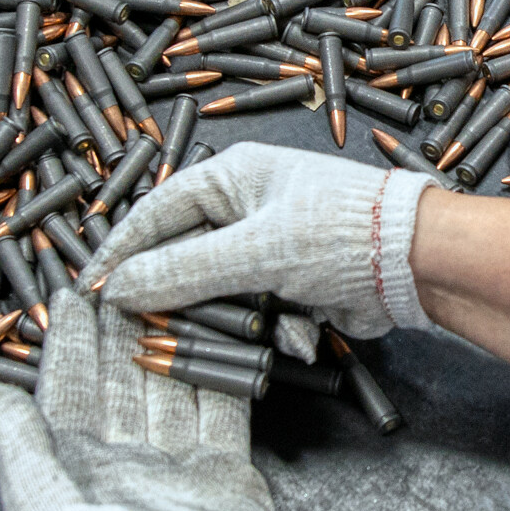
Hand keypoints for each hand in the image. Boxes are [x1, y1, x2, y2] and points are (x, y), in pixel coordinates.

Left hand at [0, 290, 306, 510]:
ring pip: (165, 389)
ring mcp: (176, 469)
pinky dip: (215, 370)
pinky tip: (209, 334)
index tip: (66, 297)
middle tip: (115, 278)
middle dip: (112, 332)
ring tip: (158, 291)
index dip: (64, 348)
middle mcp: (124, 471)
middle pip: (116, 386)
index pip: (65, 399)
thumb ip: (21, 454)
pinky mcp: (225, 471)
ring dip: (161, 341)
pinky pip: (218, 408)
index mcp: (76, 483)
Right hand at [86, 142, 436, 338]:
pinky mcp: (294, 282)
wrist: (417, 261)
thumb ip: (183, 273)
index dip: (121, 251)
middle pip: (185, 257)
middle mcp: (248, 206)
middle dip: (182, 299)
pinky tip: (303, 332)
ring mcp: (272, 245)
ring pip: (222, 293)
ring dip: (239, 320)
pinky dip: (278, 328)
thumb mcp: (253, 253)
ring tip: (258, 329)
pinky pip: (261, 312)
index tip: (91, 288)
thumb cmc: (340, 233)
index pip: (156, 212)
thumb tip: (120, 290)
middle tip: (152, 331)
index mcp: (233, 178)